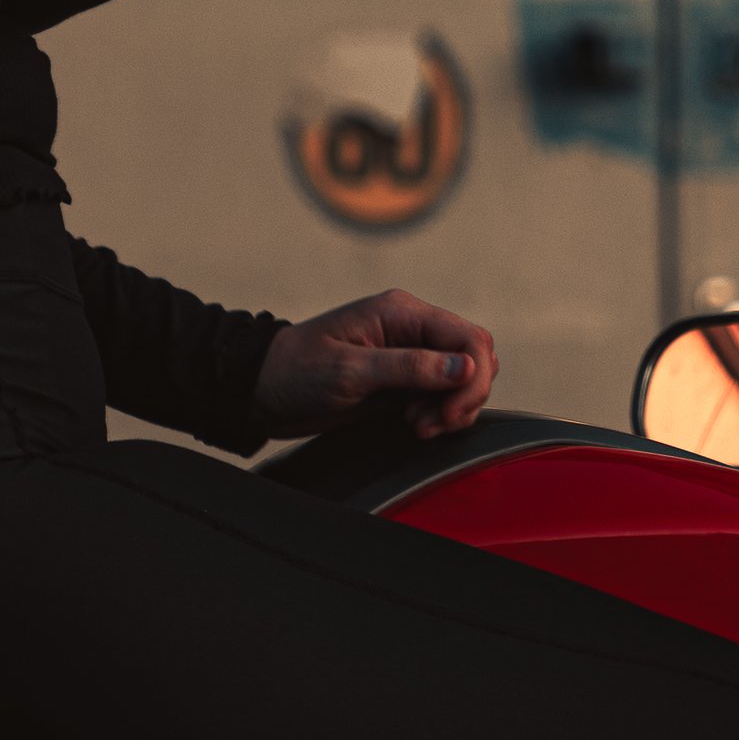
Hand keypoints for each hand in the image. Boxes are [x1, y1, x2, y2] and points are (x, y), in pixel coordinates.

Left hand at [254, 289, 498, 439]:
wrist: (263, 390)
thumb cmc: (297, 372)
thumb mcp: (350, 371)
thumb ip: (410, 368)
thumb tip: (465, 367)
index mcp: (402, 312)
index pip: (469, 338)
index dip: (472, 379)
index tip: (450, 415)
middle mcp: (412, 328)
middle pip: (475, 356)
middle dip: (465, 396)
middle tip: (429, 425)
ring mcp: (410, 353)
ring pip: (464, 376)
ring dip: (453, 407)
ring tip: (417, 427)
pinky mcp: (404, 379)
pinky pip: (444, 393)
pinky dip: (440, 413)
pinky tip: (415, 425)